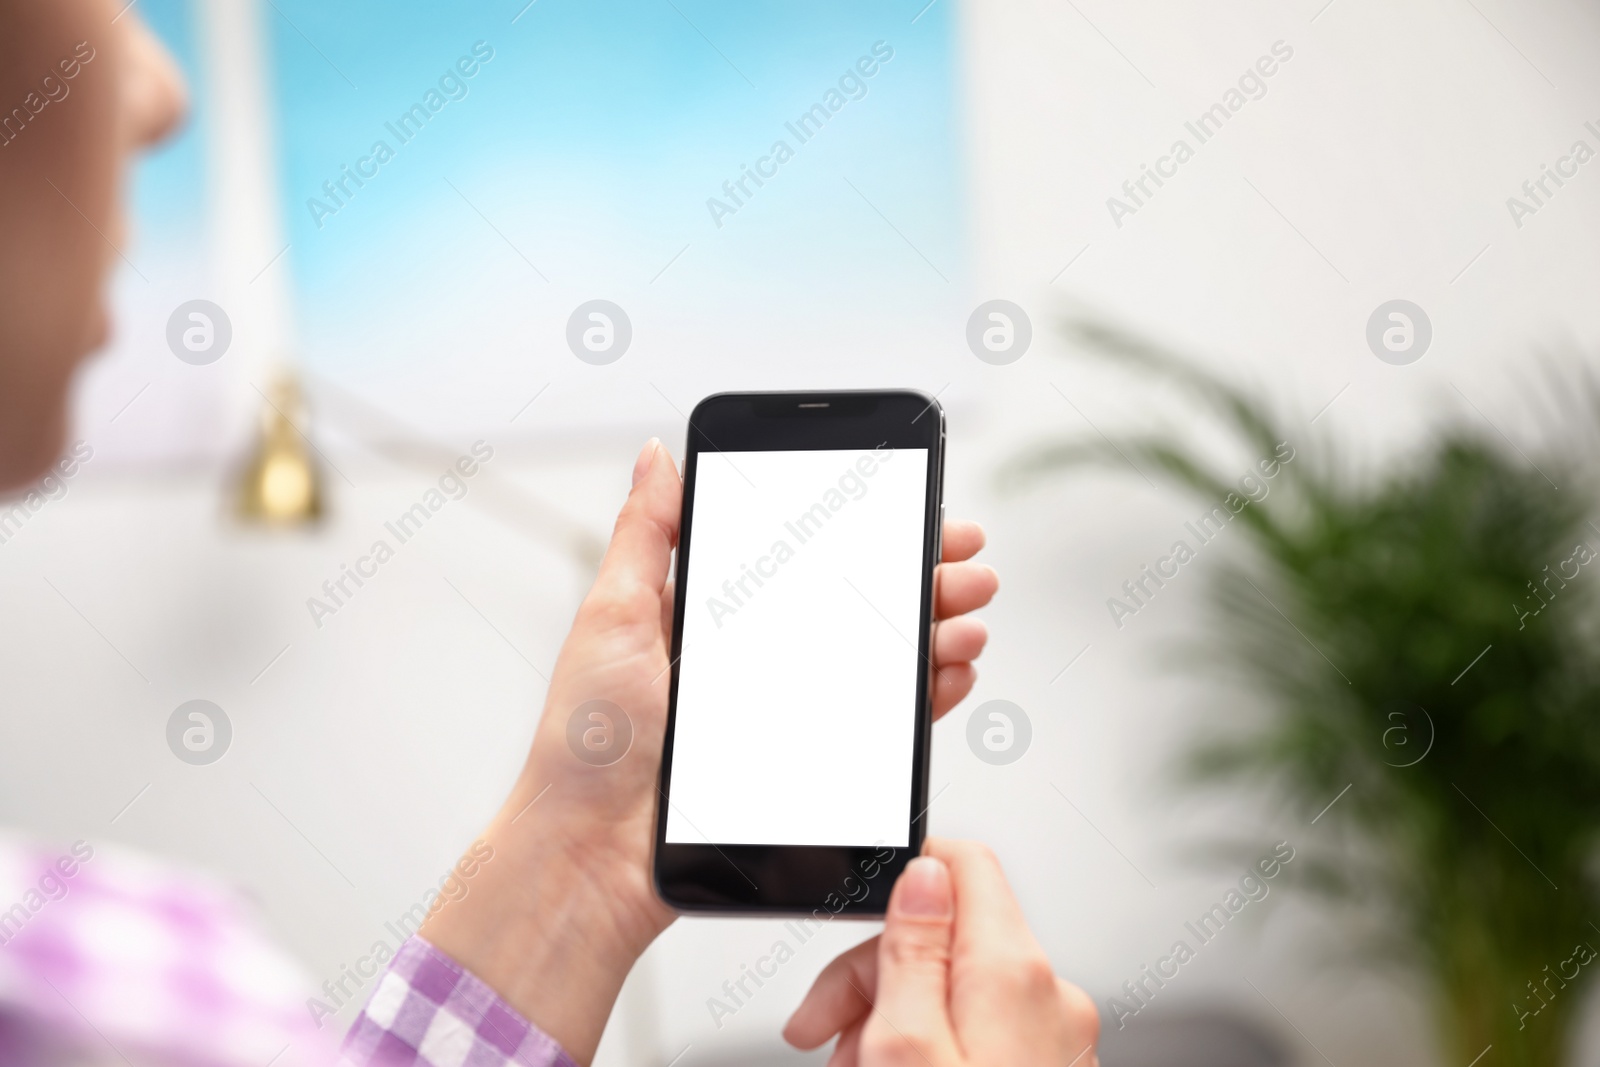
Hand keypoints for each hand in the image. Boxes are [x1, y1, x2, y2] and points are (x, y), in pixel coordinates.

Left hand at [422, 439, 999, 1063]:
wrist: (593, 852)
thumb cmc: (586, 740)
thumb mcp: (612, 615)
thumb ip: (646, 534)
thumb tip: (657, 453)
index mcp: (716, 613)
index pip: (807, 557)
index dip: (867, 531)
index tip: (917, 506)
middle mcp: (759, 656)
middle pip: (859, 603)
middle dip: (923, 577)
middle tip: (966, 564)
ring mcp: (787, 709)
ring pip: (882, 659)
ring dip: (935, 632)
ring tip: (966, 617)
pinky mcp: (807, 761)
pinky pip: (882, 725)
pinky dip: (925, 697)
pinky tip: (948, 673)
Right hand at [784, 839, 1099, 1066]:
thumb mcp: (906, 1053)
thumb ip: (913, 954)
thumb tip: (924, 874)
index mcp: (1014, 974)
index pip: (962, 865)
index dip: (896, 882)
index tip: (847, 929)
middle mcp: (1051, 998)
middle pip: (948, 938)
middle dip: (872, 978)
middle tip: (821, 1034)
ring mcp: (1057, 1042)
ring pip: (958, 994)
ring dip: (892, 1021)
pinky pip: (982, 1034)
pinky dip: (931, 1049)